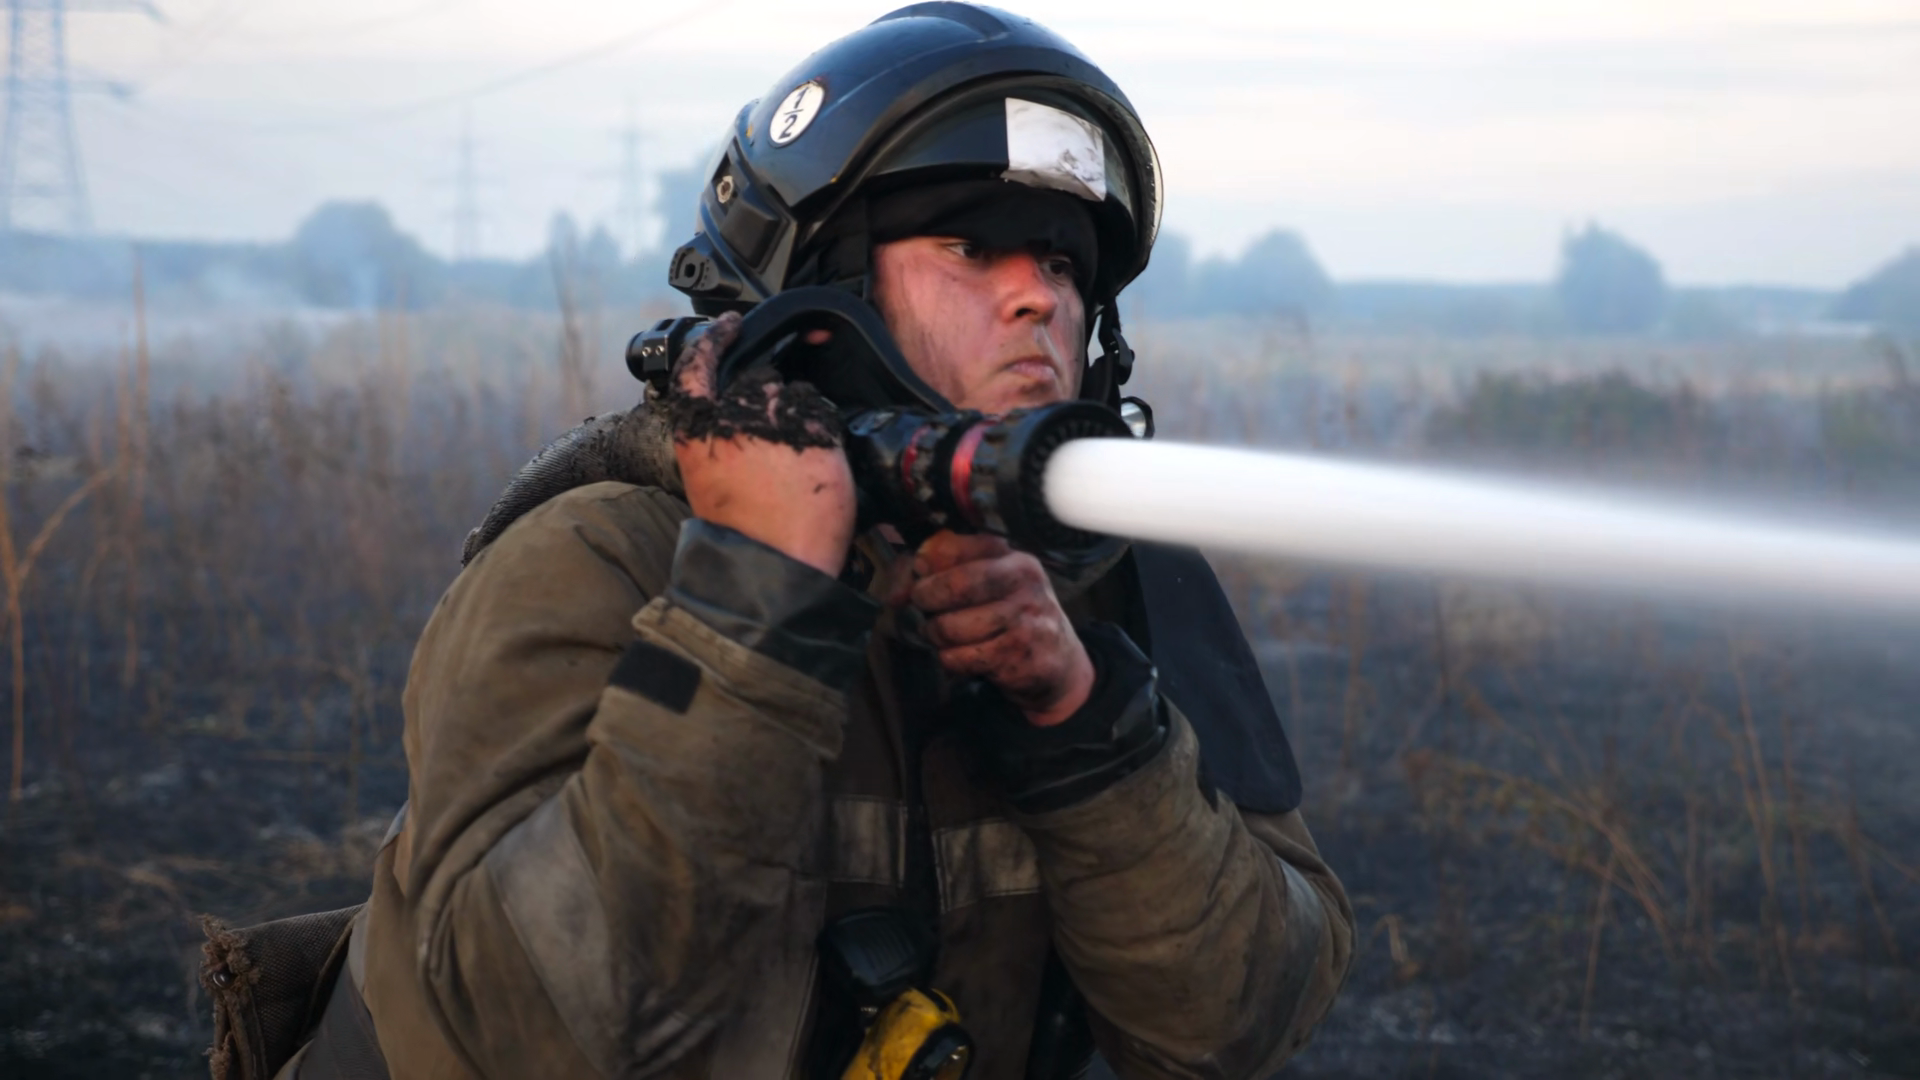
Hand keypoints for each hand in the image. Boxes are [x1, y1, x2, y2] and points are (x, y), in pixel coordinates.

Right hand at [669, 314, 856, 576]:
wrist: (769, 568)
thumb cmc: (738, 535)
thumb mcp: (707, 480)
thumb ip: (721, 440)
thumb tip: (743, 423)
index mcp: (696, 428)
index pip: (698, 365)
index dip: (714, 338)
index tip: (730, 325)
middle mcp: (734, 415)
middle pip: (758, 379)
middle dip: (771, 401)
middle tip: (782, 436)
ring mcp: (777, 420)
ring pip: (796, 393)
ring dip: (800, 417)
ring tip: (799, 463)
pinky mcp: (819, 433)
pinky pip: (826, 413)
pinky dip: (825, 433)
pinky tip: (818, 462)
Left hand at [908, 532, 1094, 726]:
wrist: (1058, 662)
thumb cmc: (1013, 615)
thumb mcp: (990, 584)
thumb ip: (939, 574)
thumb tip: (895, 591)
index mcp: (1014, 557)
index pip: (954, 547)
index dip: (925, 563)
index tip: (919, 574)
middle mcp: (1024, 583)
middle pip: (955, 585)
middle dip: (926, 598)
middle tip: (925, 607)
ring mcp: (1024, 620)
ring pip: (950, 627)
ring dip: (936, 634)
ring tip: (946, 633)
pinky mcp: (1017, 656)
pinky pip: (959, 657)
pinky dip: (950, 659)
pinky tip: (964, 655)